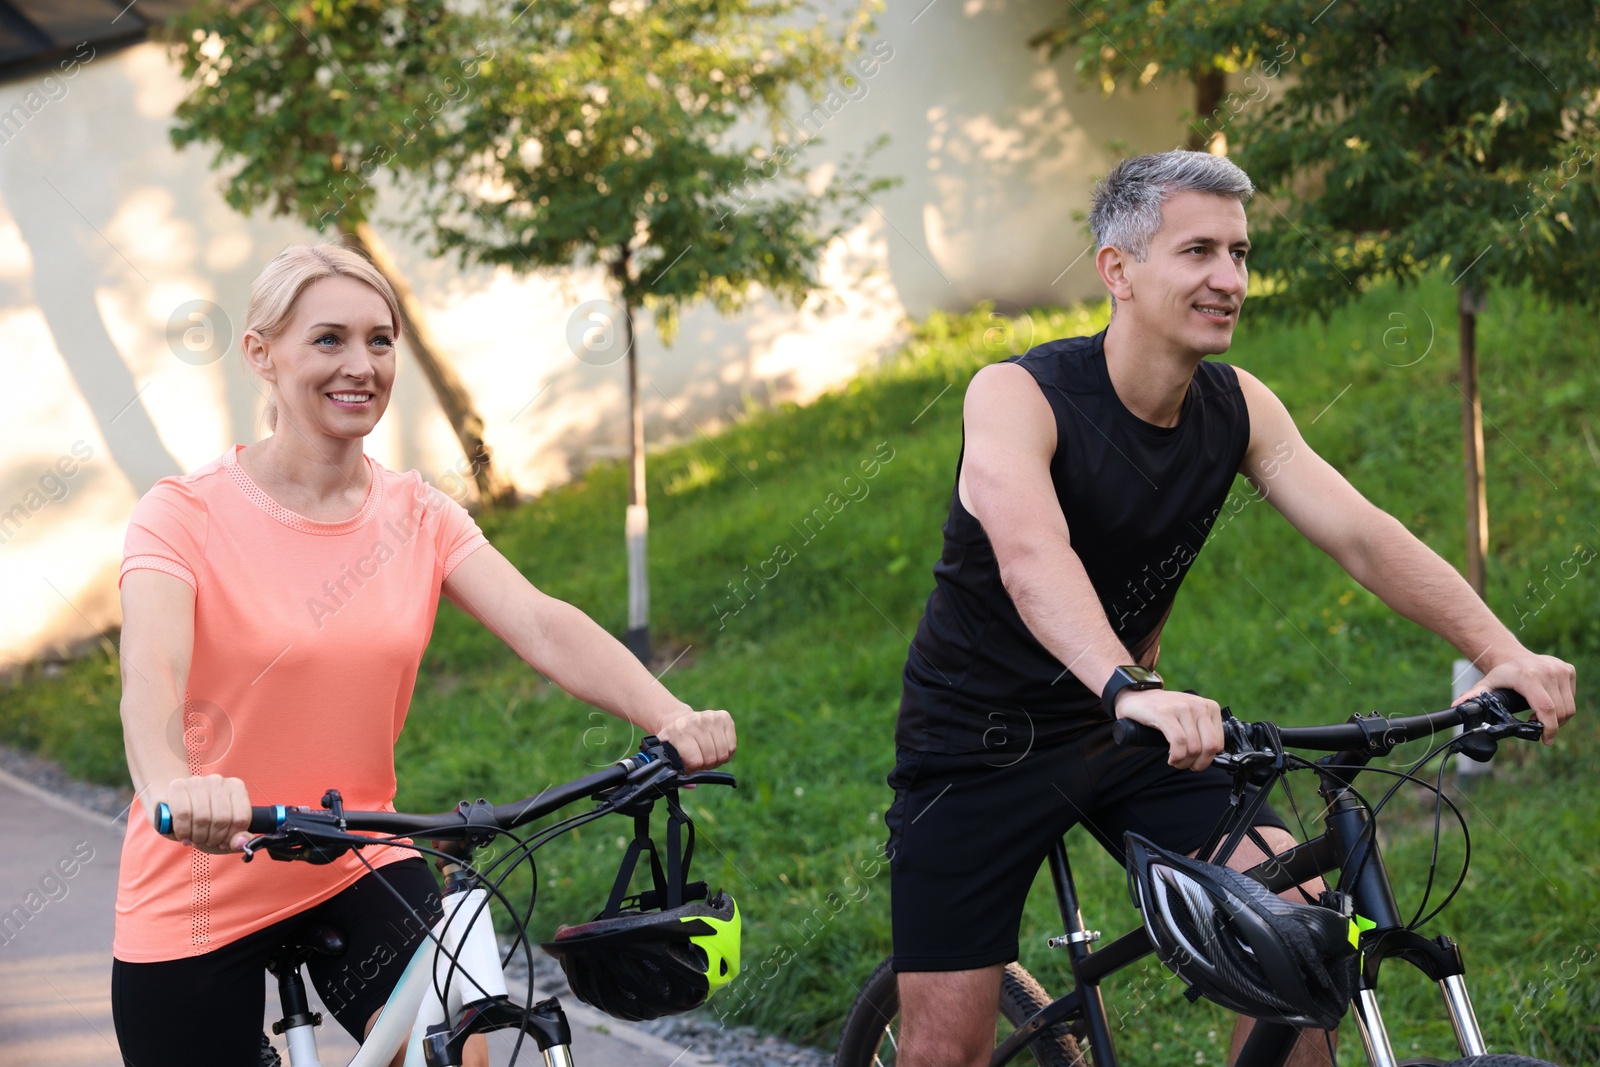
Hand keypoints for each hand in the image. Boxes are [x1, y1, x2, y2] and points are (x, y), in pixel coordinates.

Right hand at [157, 774, 251, 852]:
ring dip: (198, 836)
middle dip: (214, 838)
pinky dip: (183, 831)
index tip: (223, 843)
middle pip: (222, 819)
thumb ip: (238, 838)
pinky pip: (183, 815)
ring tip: (195, 838)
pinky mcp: (177, 786)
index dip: (231, 837)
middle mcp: (218, 781)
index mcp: (236, 787)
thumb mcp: (224, 832)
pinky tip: (184, 835)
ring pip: (203, 818)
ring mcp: (198, 781)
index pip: (241, 818)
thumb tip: (241, 843)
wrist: (170, 802)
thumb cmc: (201, 819)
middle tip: (207, 841)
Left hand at [656, 708, 735, 771]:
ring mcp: (711, 717)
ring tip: (707, 755)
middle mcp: (696, 721)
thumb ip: (675, 773)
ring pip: (723, 754)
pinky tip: (716, 748)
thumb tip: (692, 785)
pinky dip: (726, 754)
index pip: (696, 761)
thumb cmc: (674, 743)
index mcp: (678, 731)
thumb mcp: (667, 755)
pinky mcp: (724, 717)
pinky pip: (732, 747)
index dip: (694, 769)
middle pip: (711, 758)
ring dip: (717, 760)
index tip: (690, 765)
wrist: (679, 720)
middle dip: (706, 766)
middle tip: (699, 761)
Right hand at [1115, 689, 1223, 770]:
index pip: (1219, 743)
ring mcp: (1181, 708)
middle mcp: (1198, 705)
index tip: (1196, 761)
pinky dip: (1176, 756)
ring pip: (1194, 747)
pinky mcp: (1165, 713)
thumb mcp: (1191, 718)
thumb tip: (1213, 757)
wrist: (1138, 696)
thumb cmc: (1165, 712)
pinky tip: (1171, 758)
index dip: (1208, 759)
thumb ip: (1204, 732)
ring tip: (1176, 761)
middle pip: (1209, 746)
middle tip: (1187, 765)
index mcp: (1210, 707)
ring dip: (1184, 762)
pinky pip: (1178, 742)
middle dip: (1199, 763)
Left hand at [1457, 652, 1576, 743]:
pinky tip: (1550, 705)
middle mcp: (1547, 671)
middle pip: (1560, 710)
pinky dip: (1564, 706)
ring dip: (1559, 718)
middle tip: (1540, 729)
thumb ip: (1474, 696)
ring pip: (1568, 706)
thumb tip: (1456, 707)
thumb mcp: (1487, 684)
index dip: (1548, 727)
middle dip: (1552, 726)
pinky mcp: (1568, 670)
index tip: (1545, 740)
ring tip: (1543, 718)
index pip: (1546, 708)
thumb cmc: (1501, 673)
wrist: (1512, 655)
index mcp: (1528, 677)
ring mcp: (1560, 669)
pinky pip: (1571, 697)